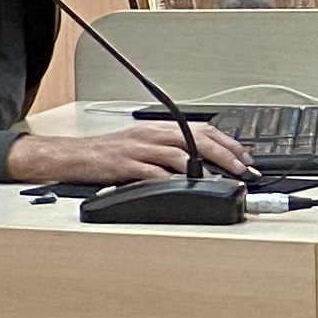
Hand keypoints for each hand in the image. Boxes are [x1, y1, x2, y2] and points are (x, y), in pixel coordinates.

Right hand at [10, 117, 256, 186]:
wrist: (72, 156)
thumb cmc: (106, 155)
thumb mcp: (142, 146)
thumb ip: (170, 150)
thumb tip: (204, 163)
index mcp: (158, 129)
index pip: (203, 130)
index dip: (229, 144)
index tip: (246, 159)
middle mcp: (152, 135)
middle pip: (198, 140)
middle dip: (226, 156)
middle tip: (244, 171)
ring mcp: (140, 149)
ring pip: (182, 155)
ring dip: (207, 169)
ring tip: (223, 181)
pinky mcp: (127, 165)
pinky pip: (156, 173)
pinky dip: (175, 181)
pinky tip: (188, 188)